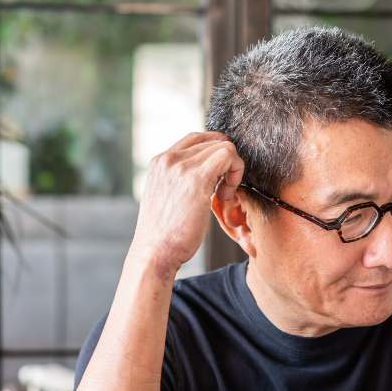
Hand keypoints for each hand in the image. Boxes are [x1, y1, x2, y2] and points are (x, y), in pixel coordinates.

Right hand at [129, 131, 243, 274]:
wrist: (155, 252)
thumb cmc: (165, 233)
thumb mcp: (167, 197)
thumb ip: (179, 180)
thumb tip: (204, 175)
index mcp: (160, 161)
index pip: (196, 139)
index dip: (215, 155)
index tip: (217, 180)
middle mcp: (168, 159)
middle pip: (213, 141)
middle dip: (226, 164)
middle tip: (222, 192)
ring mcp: (181, 166)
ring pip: (224, 146)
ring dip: (233, 170)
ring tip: (223, 195)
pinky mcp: (196, 179)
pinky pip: (228, 156)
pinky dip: (236, 173)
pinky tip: (226, 196)